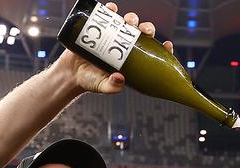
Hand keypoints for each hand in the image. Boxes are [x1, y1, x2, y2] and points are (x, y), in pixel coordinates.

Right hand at [59, 3, 173, 93]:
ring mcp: (113, 35)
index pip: (152, 52)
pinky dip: (111, 9)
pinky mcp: (100, 28)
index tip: (168, 45)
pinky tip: (112, 8)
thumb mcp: (102, 87)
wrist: (71, 72)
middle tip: (143, 30)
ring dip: (132, 18)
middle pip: (142, 33)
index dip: (162, 48)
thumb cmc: (90, 81)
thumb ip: (112, 87)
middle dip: (146, 28)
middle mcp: (125, 46)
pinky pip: (108, 15)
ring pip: (128, 22)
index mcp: (132, 60)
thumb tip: (120, 79)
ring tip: (128, 21)